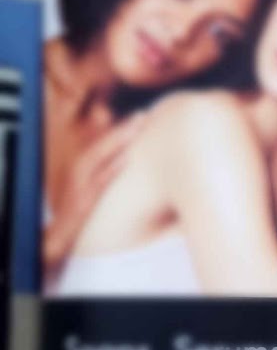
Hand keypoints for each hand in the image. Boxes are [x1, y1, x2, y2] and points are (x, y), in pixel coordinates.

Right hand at [44, 115, 143, 272]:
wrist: (61, 234)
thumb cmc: (80, 209)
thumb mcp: (92, 185)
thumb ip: (105, 169)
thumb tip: (126, 158)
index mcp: (83, 166)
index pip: (101, 141)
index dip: (119, 127)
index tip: (140, 115)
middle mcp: (79, 171)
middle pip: (101, 144)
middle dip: (121, 129)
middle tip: (143, 116)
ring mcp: (80, 185)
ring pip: (98, 157)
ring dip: (117, 142)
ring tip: (136, 130)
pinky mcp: (83, 200)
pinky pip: (98, 181)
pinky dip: (111, 168)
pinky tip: (126, 158)